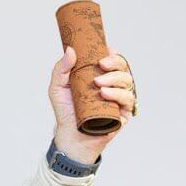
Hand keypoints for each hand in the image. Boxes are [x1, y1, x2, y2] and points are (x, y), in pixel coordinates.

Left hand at [48, 45, 136, 163]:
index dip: (112, 53)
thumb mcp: (57, 87)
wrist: (70, 135)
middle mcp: (112, 85)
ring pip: (127, 81)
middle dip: (115, 62)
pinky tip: (105, 94)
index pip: (112, 60)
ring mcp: (119, 98)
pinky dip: (118, 94)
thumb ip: (61, 68)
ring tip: (99, 84)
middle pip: (123, 67)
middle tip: (101, 65)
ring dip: (115, 79)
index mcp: (100, 75)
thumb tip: (70, 50)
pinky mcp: (124, 112)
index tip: (105, 50)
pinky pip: (128, 99)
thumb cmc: (66, 111)